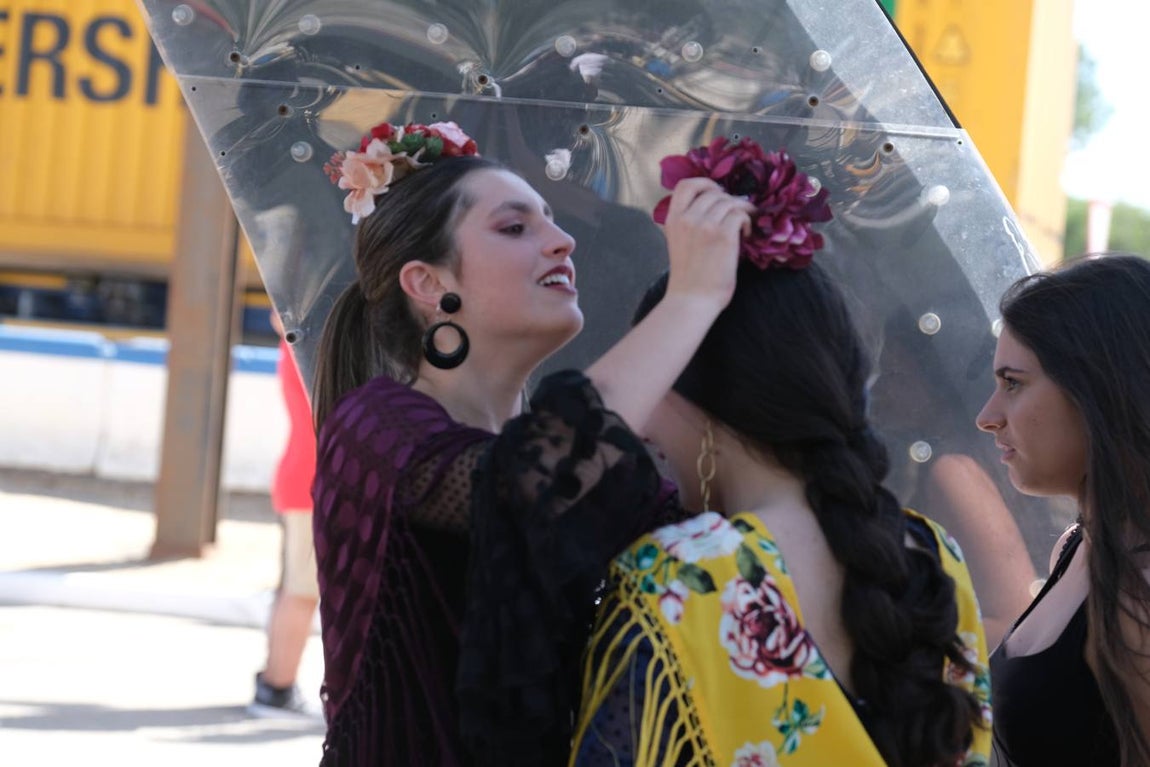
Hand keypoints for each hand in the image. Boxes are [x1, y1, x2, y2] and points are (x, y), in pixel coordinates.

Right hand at [661, 178, 754, 308]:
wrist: (692, 300)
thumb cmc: (688, 277)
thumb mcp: (679, 242)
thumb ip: (689, 223)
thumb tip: (716, 206)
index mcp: (673, 220)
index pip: (686, 185)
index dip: (704, 183)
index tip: (717, 192)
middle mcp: (688, 218)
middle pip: (713, 192)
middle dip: (729, 199)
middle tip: (737, 213)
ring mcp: (705, 225)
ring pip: (729, 201)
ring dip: (741, 210)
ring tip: (744, 224)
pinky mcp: (724, 235)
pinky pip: (740, 215)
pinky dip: (747, 221)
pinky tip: (746, 234)